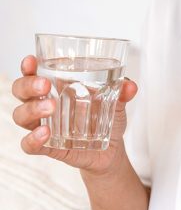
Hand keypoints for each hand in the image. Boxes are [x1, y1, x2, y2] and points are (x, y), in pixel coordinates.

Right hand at [11, 55, 137, 175]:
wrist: (112, 149)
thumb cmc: (108, 117)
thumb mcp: (119, 101)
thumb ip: (124, 91)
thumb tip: (130, 85)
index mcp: (60, 86)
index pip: (35, 72)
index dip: (29, 66)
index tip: (31, 60)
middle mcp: (46, 104)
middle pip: (21, 91)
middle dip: (28, 85)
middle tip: (44, 85)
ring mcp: (46, 125)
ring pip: (21, 115)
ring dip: (32, 109)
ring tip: (50, 108)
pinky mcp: (50, 147)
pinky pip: (30, 145)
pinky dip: (33, 139)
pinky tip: (45, 133)